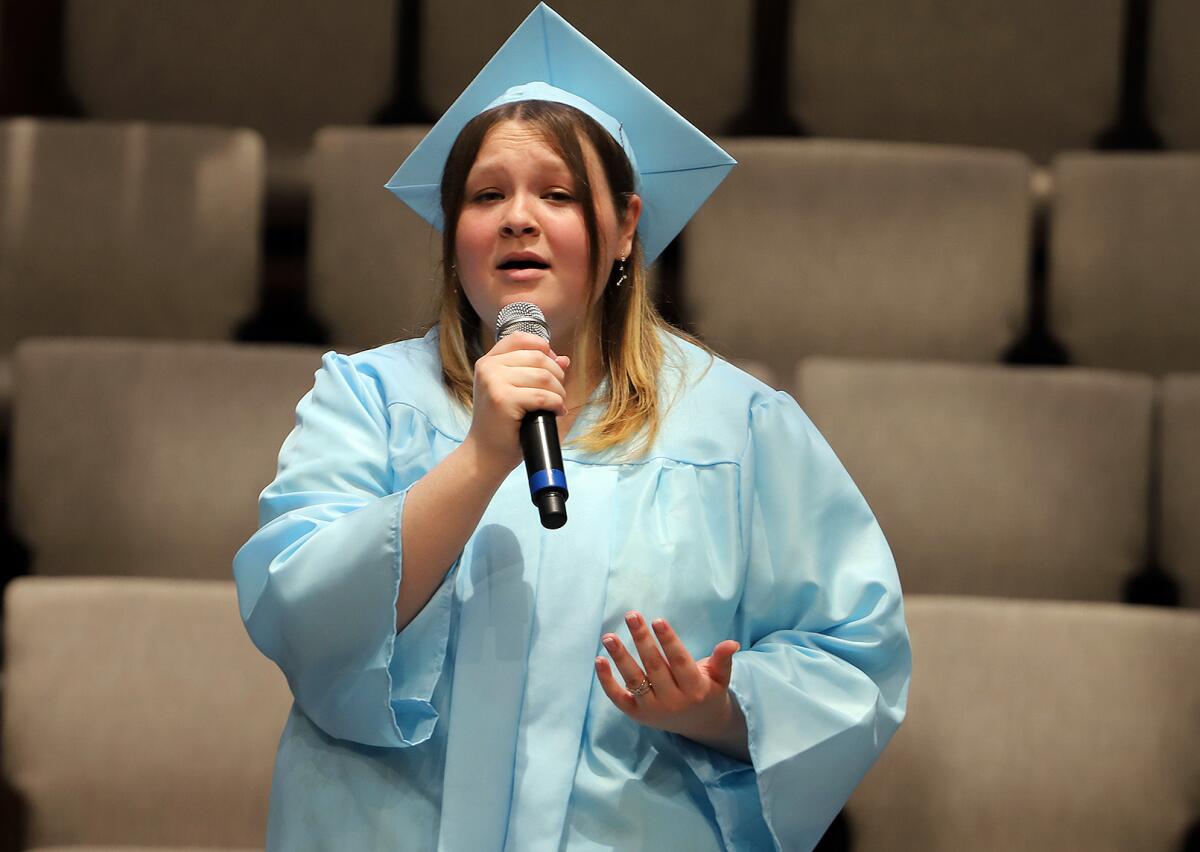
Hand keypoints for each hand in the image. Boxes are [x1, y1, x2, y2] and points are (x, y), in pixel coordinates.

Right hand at [467, 331, 570, 468]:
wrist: (486, 454)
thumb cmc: (503, 424)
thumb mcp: (516, 391)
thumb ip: (535, 371)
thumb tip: (564, 359)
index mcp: (488, 361)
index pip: (521, 338)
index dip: (544, 348)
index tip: (553, 367)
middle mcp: (488, 367)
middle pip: (538, 357)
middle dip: (557, 376)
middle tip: (557, 394)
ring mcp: (493, 382)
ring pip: (543, 376)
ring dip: (558, 392)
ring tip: (557, 405)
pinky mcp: (503, 399)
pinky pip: (542, 396)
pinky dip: (556, 404)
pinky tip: (556, 412)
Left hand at [595, 610, 740, 739]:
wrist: (699, 725)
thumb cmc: (707, 691)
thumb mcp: (720, 677)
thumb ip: (722, 660)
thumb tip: (732, 643)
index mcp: (694, 689)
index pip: (679, 662)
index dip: (669, 641)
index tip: (658, 620)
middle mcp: (672, 701)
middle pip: (654, 667)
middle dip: (642, 640)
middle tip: (631, 616)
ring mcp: (652, 709)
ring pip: (634, 680)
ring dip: (620, 658)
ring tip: (609, 637)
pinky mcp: (636, 714)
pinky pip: (618, 697)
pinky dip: (606, 681)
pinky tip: (599, 660)